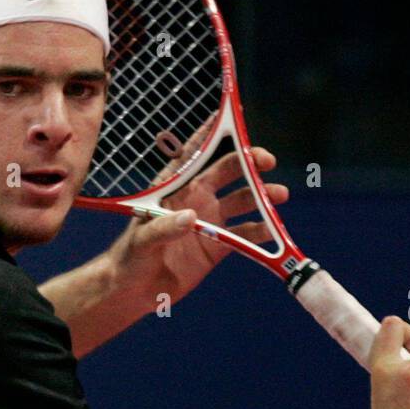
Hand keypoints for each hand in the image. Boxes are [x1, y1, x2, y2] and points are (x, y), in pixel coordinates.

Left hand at [110, 147, 288, 309]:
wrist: (135, 291)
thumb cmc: (130, 258)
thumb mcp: (143, 240)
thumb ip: (165, 228)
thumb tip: (192, 217)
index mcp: (174, 188)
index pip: (194, 154)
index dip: (211, 133)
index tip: (230, 116)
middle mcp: (195, 199)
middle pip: (227, 172)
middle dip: (248, 163)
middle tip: (267, 161)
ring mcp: (209, 222)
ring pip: (242, 200)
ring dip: (261, 196)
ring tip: (279, 195)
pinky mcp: (218, 246)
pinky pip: (244, 234)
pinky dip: (260, 231)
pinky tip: (273, 230)